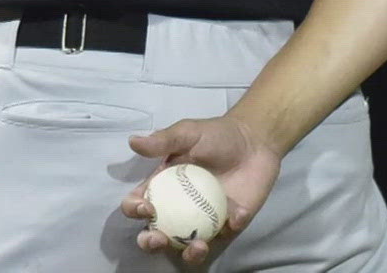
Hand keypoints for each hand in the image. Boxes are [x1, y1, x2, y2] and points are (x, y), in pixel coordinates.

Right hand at [120, 115, 281, 266]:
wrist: (254, 142)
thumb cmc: (216, 135)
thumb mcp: (187, 133)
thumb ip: (163, 140)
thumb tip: (132, 141)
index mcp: (161, 188)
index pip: (138, 204)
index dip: (134, 210)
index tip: (146, 208)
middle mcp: (177, 210)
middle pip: (155, 234)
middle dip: (150, 243)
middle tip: (159, 238)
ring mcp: (201, 222)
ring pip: (187, 248)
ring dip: (189, 254)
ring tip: (198, 246)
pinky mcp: (227, 227)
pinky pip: (224, 236)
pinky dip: (229, 228)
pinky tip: (237, 213)